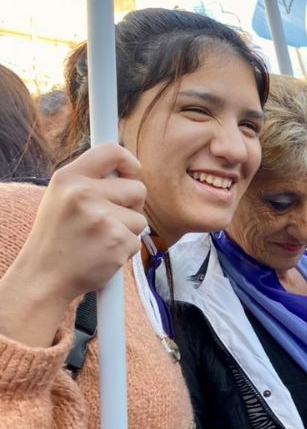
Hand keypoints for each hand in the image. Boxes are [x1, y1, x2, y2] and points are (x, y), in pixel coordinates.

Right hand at [16, 144, 146, 303]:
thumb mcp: (62, 198)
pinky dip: (125, 250)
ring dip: (127, 231)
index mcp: (67, 178)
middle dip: (131, 205)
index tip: (132, 172)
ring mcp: (101, 217)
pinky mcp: (117, 241)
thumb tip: (129, 168)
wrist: (44, 277)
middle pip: (137, 188)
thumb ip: (91, 182)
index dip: (129, 161)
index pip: (111, 151)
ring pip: (140, 218)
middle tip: (106, 220)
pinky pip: (137, 241)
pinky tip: (102, 254)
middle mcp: (82, 193)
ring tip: (99, 239)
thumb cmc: (58, 238)